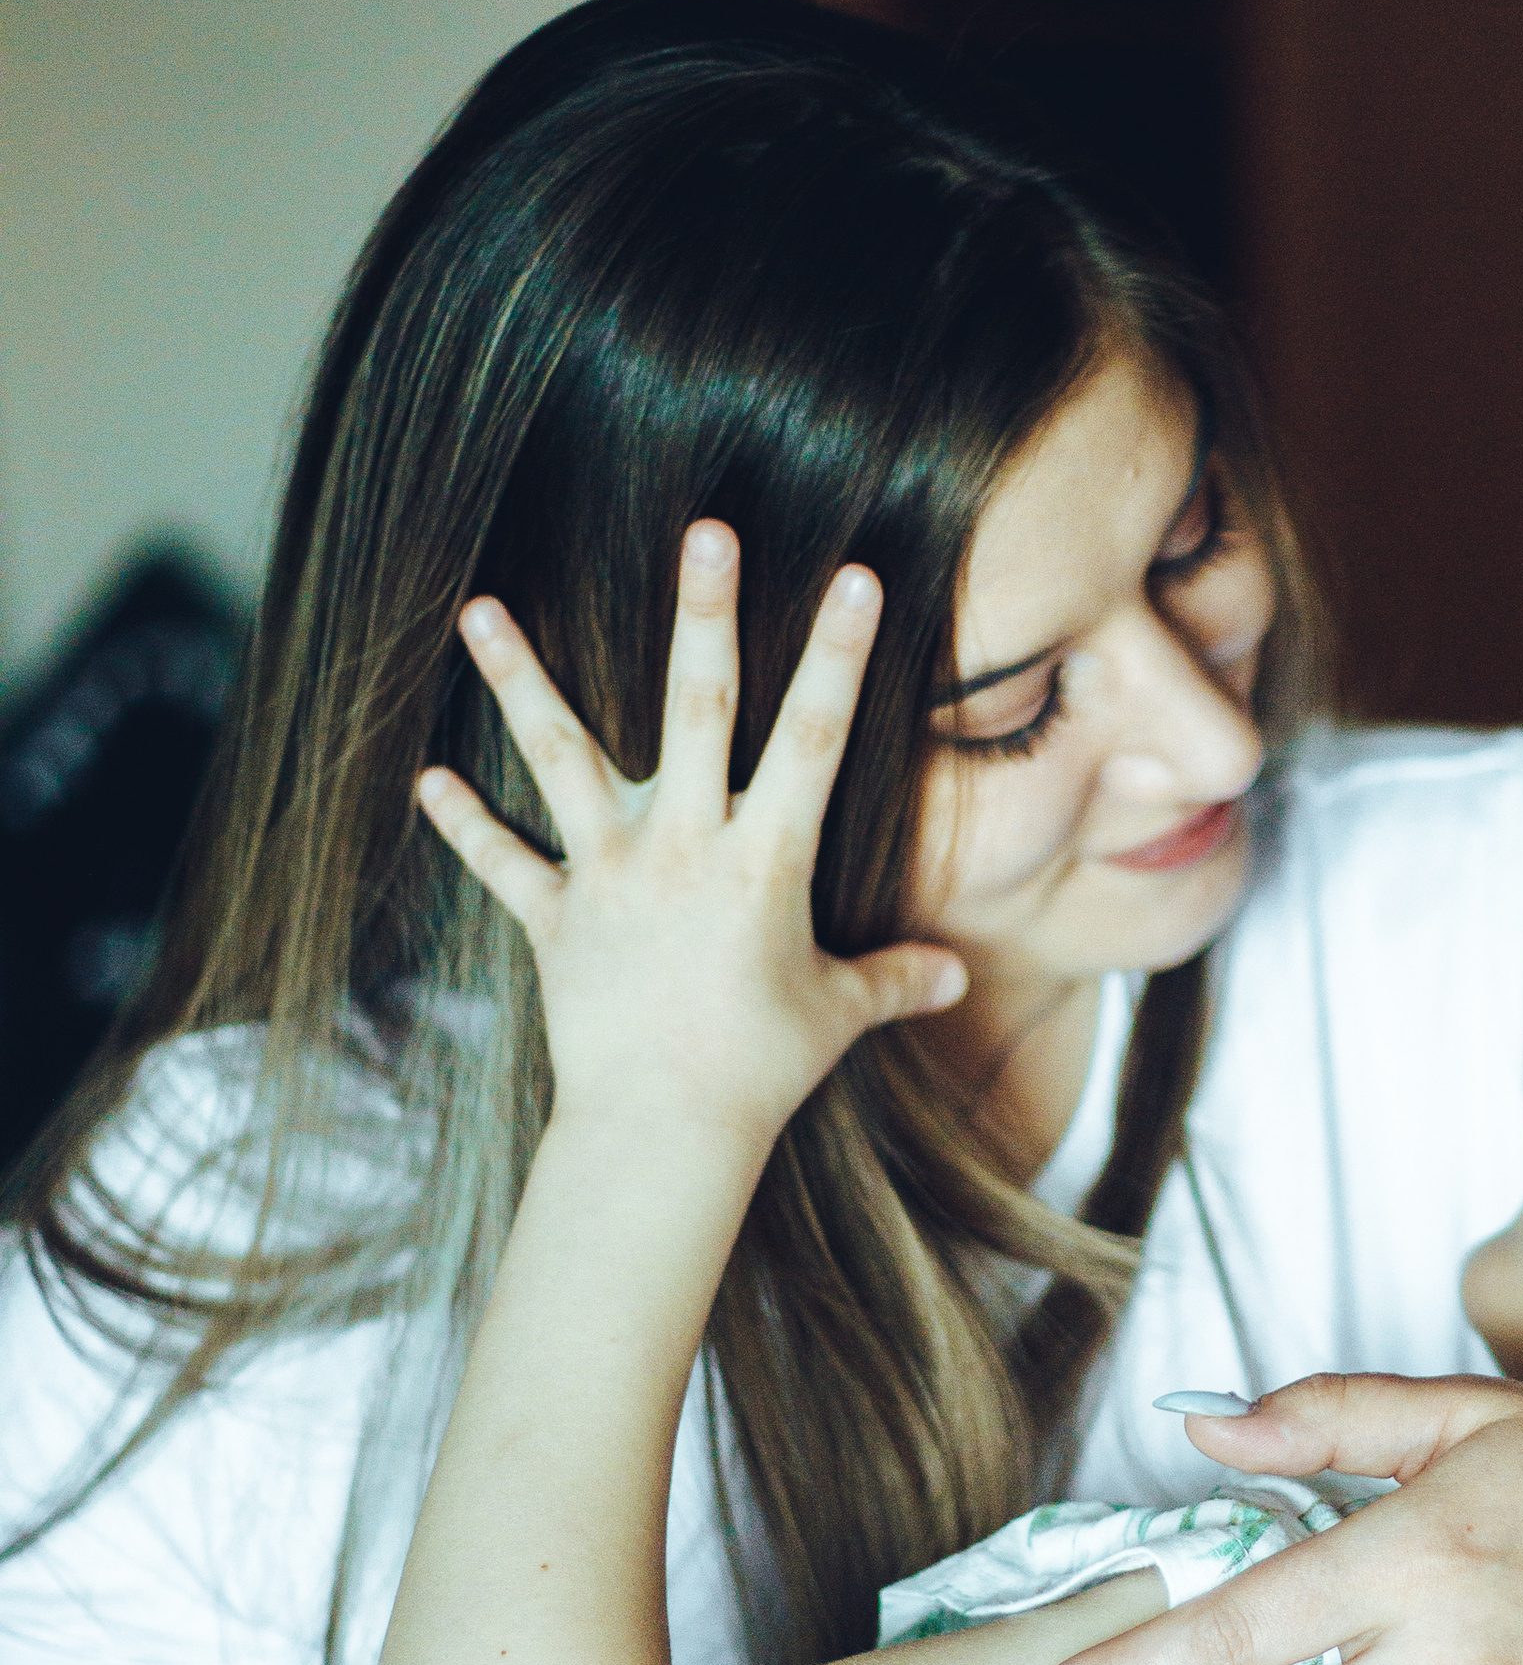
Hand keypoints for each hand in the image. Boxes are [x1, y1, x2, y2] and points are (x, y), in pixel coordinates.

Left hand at [416, 524, 963, 1152]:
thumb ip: (893, 979)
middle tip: (705, 532)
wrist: (661, 1131)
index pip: (816, 736)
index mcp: (764, 857)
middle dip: (705, 615)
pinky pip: (504, 861)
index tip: (857, 577)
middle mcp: (684, 845)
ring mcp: (608, 874)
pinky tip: (427, 777)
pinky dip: (464, 822)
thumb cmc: (760, 1071)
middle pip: (698, 706)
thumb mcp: (837, 1016)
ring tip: (480, 608)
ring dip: (520, 680)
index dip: (840, 655)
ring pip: (561, 756)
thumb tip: (953, 975)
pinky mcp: (553, 918)